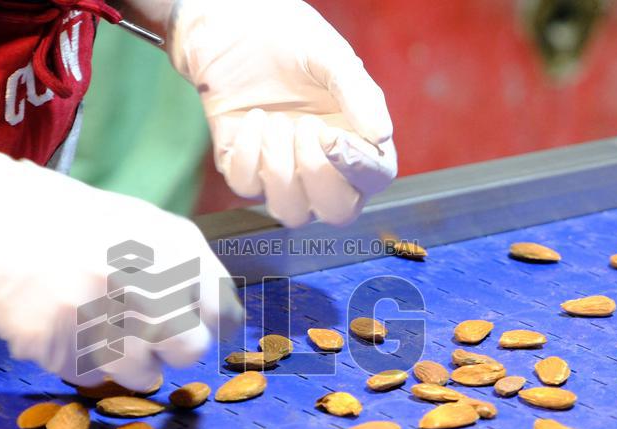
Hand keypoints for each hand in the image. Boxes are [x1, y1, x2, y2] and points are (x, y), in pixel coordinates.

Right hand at [0, 151, 242, 388]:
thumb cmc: (65, 222)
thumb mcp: (138, 224)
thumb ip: (182, 267)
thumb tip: (223, 319)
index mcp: (166, 241)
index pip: (220, 307)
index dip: (207, 321)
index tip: (191, 320)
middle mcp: (138, 274)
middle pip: (190, 349)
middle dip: (173, 350)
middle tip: (148, 336)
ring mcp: (95, 309)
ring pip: (145, 374)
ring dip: (131, 365)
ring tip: (102, 333)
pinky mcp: (55, 339)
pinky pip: (92, 376)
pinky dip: (84, 363)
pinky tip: (66, 330)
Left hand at [168, 0, 396, 226]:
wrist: (234, 26)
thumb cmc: (292, 41)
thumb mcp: (331, 58)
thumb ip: (359, 94)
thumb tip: (382, 137)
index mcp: (358, 141)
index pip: (374, 179)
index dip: (358, 169)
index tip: (333, 138)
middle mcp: (325, 167)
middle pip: (337, 213)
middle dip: (318, 176)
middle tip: (306, 127)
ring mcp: (284, 173)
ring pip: (291, 212)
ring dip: (281, 168)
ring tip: (276, 120)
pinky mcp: (245, 169)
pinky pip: (247, 187)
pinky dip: (249, 153)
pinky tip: (254, 118)